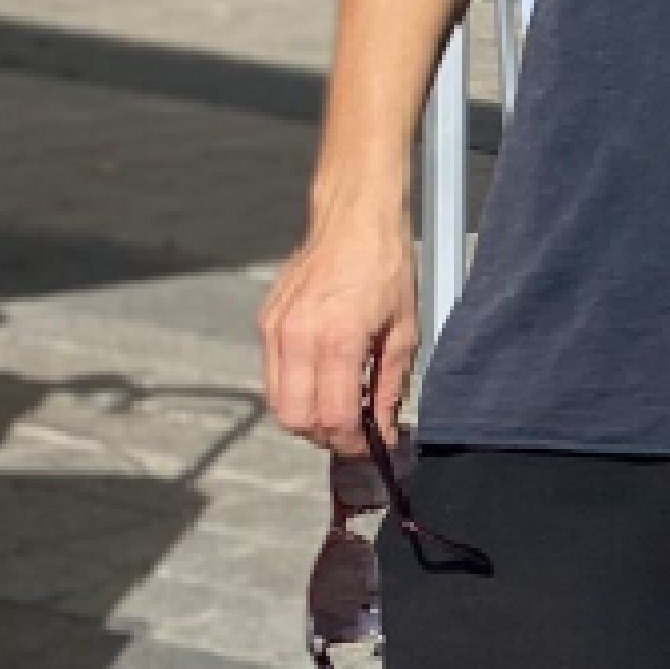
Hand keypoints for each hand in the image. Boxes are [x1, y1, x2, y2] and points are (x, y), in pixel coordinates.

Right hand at [258, 210, 417, 455]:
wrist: (354, 221)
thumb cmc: (385, 268)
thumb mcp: (404, 332)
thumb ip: (389, 384)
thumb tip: (383, 425)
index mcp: (337, 340)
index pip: (333, 417)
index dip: (352, 442)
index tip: (371, 447)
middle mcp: (297, 337)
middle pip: (295, 419)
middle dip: (324, 436)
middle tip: (354, 434)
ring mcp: (275, 329)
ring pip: (276, 401)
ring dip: (307, 417)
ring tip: (340, 410)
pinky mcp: (265, 322)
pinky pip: (273, 374)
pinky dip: (295, 390)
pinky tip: (324, 381)